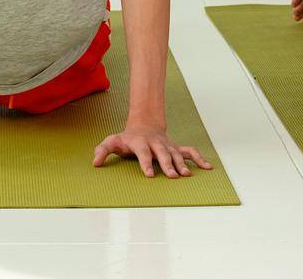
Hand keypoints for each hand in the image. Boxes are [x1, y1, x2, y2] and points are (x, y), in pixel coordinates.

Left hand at [92, 125, 212, 177]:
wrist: (144, 125)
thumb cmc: (127, 138)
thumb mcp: (112, 141)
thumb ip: (102, 150)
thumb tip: (95, 163)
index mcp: (140, 143)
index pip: (143, 153)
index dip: (145, 163)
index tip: (148, 175)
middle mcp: (156, 144)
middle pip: (162, 154)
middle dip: (167, 165)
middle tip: (173, 177)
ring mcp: (167, 146)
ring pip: (176, 154)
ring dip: (182, 164)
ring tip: (186, 176)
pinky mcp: (175, 148)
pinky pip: (190, 152)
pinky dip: (199, 159)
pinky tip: (207, 167)